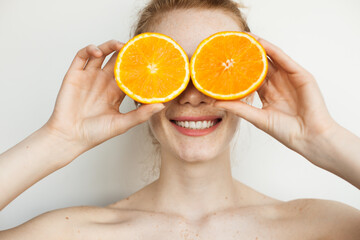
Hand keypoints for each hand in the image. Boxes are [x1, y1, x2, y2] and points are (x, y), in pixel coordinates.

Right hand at [43, 40, 163, 151]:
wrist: (70, 138)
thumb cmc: (96, 134)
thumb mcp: (122, 124)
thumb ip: (141, 114)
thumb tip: (161, 105)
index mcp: (115, 92)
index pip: (130, 72)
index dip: (138, 64)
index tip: (149, 58)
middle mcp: (103, 81)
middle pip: (117, 59)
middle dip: (126, 51)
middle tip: (136, 46)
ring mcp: (89, 76)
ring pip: (101, 53)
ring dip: (110, 45)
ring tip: (120, 45)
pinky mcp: (74, 75)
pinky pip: (82, 56)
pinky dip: (89, 49)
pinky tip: (98, 51)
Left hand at [214, 34, 336, 163]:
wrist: (308, 138)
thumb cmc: (286, 131)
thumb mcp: (257, 117)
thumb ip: (238, 107)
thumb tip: (215, 102)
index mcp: (268, 93)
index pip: (251, 76)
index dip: (239, 68)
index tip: (224, 61)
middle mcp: (278, 83)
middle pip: (260, 64)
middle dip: (247, 54)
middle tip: (232, 43)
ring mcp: (290, 78)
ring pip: (272, 58)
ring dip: (259, 47)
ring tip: (244, 37)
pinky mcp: (301, 75)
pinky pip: (285, 59)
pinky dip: (273, 50)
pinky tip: (261, 43)